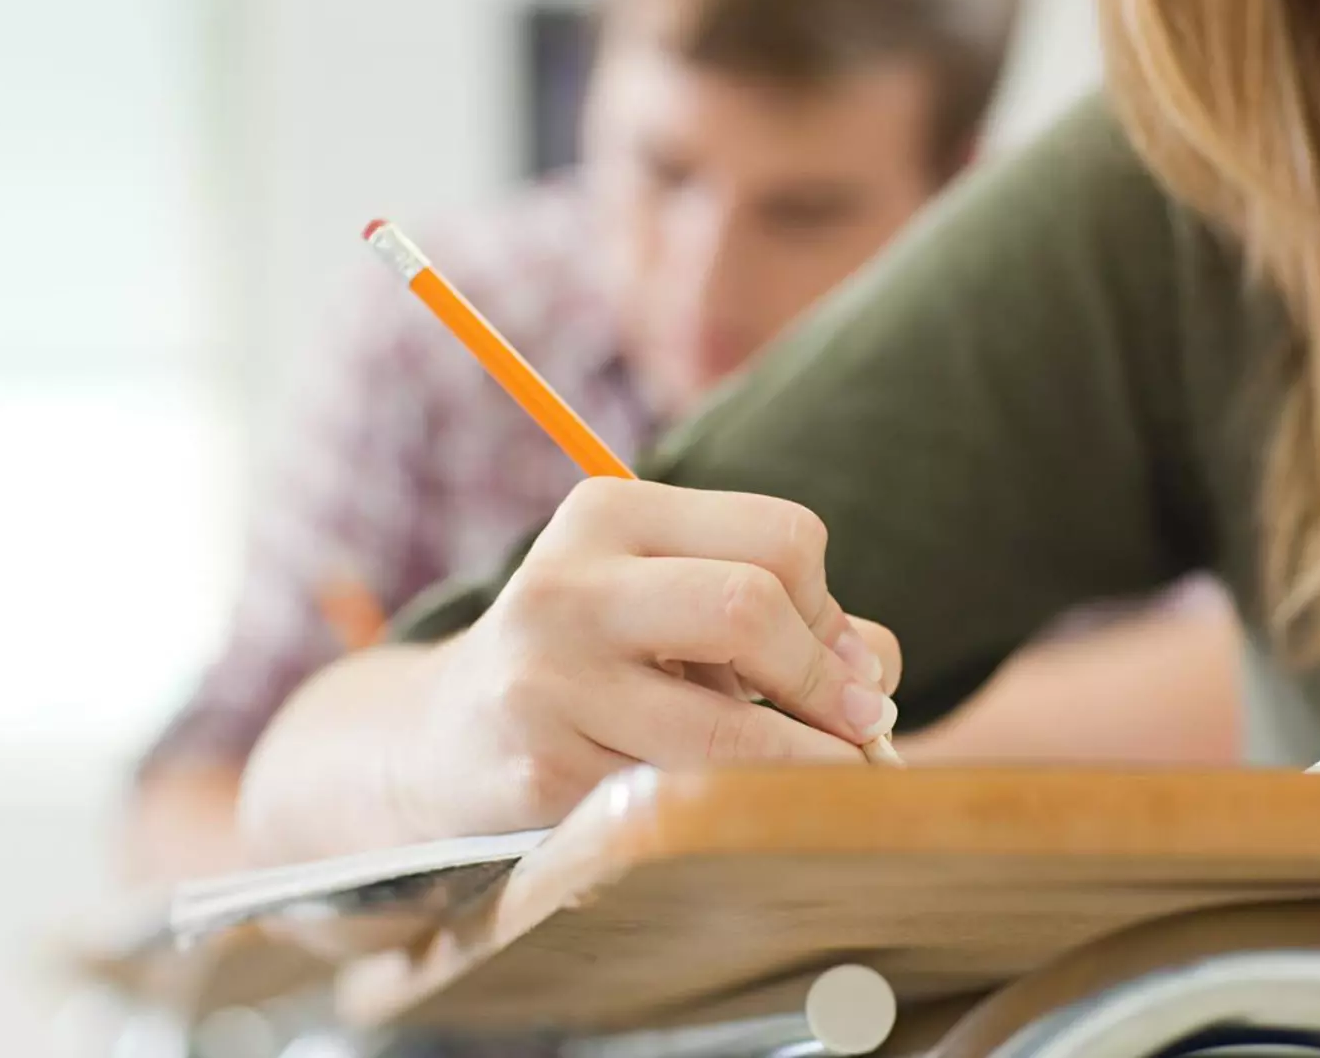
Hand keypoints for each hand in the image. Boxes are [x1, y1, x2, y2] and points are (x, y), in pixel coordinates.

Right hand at [384, 479, 903, 841]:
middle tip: (859, 731)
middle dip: (825, 683)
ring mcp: (547, 680)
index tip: (838, 663)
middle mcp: (568, 583)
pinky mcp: (542, 772)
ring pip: (729, 728)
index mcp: (608, 513)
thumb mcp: (671, 601)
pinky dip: (728, 806)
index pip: (783, 537)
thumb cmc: (599, 662)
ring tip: (818, 777)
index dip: (831, 610)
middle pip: (751, 606)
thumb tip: (873, 681)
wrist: (447, 740)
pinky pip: (684, 794)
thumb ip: (789, 617)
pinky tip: (714, 800)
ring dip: (802, 765)